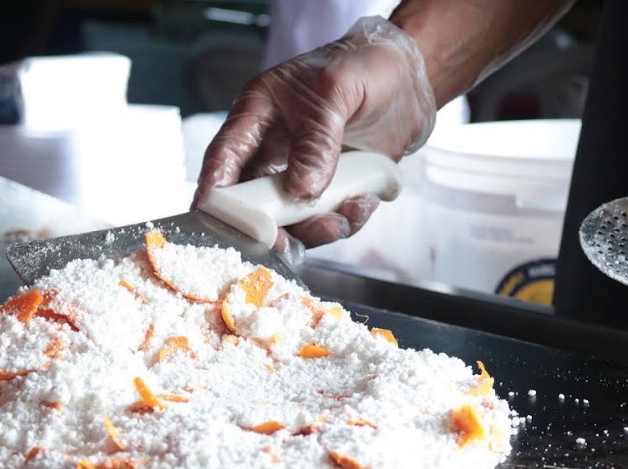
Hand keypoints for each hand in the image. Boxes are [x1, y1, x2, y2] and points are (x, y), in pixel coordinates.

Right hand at [194, 16, 436, 250]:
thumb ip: (316, 141)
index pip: (224, 158)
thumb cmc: (365, 65)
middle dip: (268, 228)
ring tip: (338, 220)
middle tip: (282, 245)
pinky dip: (345, 221)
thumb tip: (300, 190)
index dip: (216, 192)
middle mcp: (275, 150)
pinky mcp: (334, 190)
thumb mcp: (335, 91)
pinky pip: (331, 219)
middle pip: (254, 202)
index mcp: (259, 115)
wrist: (411, 78)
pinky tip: (362, 202)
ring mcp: (304, 174)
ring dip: (313, 230)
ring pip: (293, 219)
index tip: (217, 222)